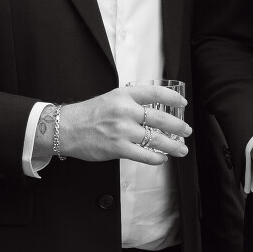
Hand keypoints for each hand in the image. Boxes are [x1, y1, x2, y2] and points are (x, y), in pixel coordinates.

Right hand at [57, 85, 188, 165]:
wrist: (66, 128)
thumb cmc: (87, 115)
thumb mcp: (110, 98)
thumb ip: (130, 102)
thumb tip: (152, 110)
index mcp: (124, 96)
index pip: (155, 93)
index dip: (173, 98)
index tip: (182, 103)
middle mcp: (125, 111)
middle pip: (160, 118)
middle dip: (179, 126)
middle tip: (186, 131)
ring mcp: (122, 130)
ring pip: (156, 139)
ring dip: (173, 146)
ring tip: (181, 149)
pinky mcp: (118, 148)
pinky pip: (144, 154)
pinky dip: (157, 158)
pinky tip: (162, 158)